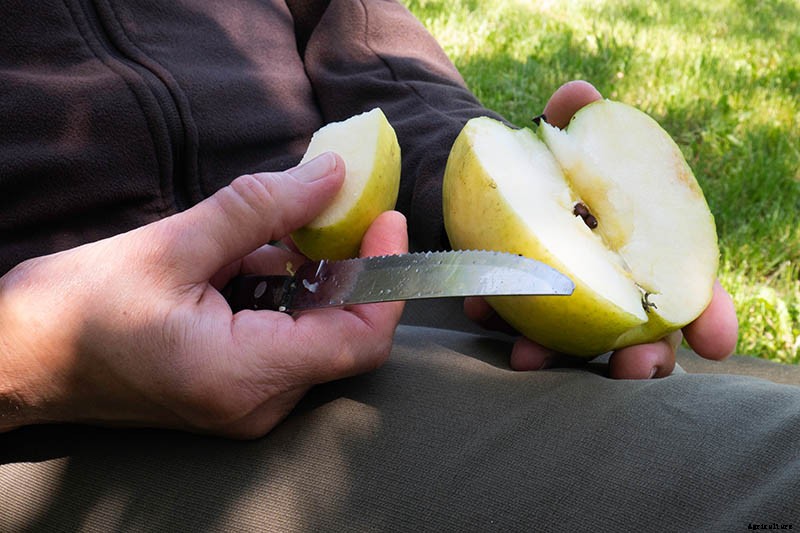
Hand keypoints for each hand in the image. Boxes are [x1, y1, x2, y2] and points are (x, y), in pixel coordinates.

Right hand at [0, 153, 406, 436]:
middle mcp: (257, 403)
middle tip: (336, 208)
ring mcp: (246, 404)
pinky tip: (253, 258)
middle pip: (342, 334)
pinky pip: (283, 341)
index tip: (385, 219)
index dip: (387, 277)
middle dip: (347, 267)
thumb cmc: (77, 307)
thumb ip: (260, 208)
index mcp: (244, 375)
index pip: (360, 339)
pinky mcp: (233, 392)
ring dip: (309, 275)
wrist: (21, 359)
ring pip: (314, 333)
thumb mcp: (173, 244)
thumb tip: (331, 175)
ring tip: (280, 227)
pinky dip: (282, 294)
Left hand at [465, 81, 738, 378]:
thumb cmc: (544, 161)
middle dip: (644, 359)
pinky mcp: (524, 307)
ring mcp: (569, 302)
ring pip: (580, 345)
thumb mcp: (560, 136)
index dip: (707, 314)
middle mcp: (612, 283)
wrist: (488, 179)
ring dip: (559, 358)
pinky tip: (479, 311)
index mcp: (643, 248)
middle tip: (632, 367)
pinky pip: (518, 326)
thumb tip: (578, 95)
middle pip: (643, 334)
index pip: (688, 287)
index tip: (715, 340)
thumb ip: (574, 118)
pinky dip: (500, 322)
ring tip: (530, 357)